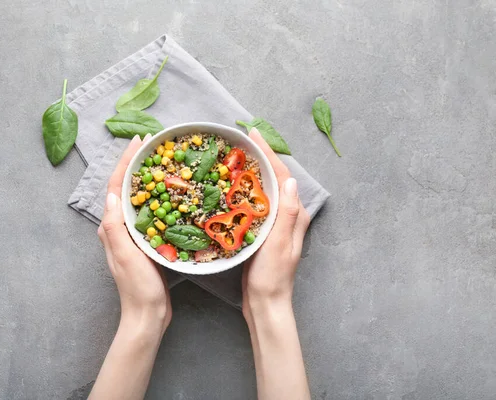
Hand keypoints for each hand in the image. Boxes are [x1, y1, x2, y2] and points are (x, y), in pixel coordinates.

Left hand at [98, 134, 171, 332]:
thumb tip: (112, 195)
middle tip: (152, 145)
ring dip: (147, 178)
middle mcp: (119, 228)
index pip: (116, 187)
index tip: (138, 142)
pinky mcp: (146, 242)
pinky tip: (173, 192)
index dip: (126, 162)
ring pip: (139, 198)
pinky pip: (151, 212)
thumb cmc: (138, 288)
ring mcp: (132, 235)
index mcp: (112, 228)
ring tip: (162, 161)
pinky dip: (159, 197)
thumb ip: (115, 228)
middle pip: (125, 188)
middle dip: (136, 164)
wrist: (149, 315)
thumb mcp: (126, 257)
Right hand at [242, 128, 311, 399]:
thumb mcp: (279, 243)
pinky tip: (229, 187)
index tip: (252, 133)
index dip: (267, 152)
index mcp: (293, 214)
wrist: (266, 304)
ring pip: (263, 189)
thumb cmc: (273, 277)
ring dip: (251, 171)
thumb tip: (289, 180)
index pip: (281, 175)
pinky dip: (243, 190)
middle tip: (241, 140)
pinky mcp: (262, 233)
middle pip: (273, 178)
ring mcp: (275, 224)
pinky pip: (253, 204)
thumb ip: (286, 212)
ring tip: (233, 156)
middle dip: (259, 156)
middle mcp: (287, 215)